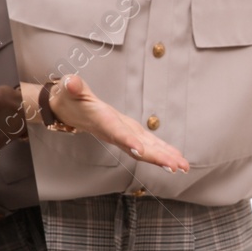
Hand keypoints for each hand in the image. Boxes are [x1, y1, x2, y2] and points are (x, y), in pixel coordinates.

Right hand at [48, 74, 190, 173]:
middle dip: (156, 157)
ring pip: (146, 150)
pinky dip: (163, 151)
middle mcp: (115, 132)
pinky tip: (177, 158)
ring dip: (164, 158)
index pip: (115, 132)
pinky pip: (148, 145)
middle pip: (137, 148)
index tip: (139, 151)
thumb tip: (71, 83)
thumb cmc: (71, 98)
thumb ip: (72, 86)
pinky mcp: (130, 133)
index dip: (127, 141)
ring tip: (183, 166)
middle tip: (175, 166)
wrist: (68, 110)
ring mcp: (124, 135)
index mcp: (102, 120)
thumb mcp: (69, 89)